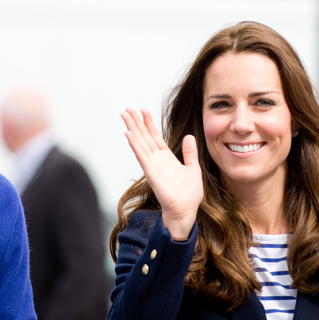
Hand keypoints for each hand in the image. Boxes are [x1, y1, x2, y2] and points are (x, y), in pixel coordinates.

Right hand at [121, 108, 203, 240]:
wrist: (186, 210)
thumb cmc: (189, 194)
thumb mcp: (193, 168)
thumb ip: (190, 152)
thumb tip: (189, 137)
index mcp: (166, 158)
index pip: (155, 136)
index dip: (149, 123)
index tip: (143, 110)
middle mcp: (157, 160)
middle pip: (144, 137)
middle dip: (136, 122)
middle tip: (127, 109)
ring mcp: (153, 166)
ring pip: (140, 143)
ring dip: (132, 129)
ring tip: (125, 115)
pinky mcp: (151, 173)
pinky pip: (142, 156)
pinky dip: (135, 145)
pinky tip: (129, 134)